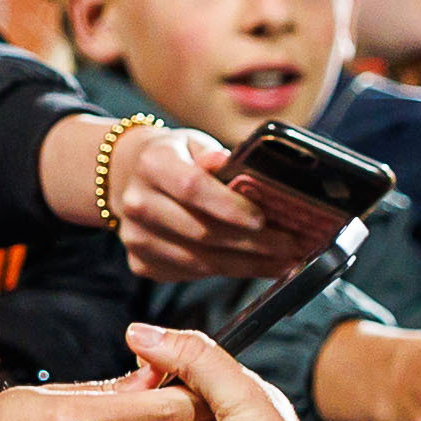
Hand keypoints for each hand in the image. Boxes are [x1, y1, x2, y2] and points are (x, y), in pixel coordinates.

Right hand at [86, 118, 342, 282]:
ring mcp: (135, 238)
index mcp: (152, 164)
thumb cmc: (176, 159)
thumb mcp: (196, 144)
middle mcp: (137, 202)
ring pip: (199, 261)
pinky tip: (256, 267)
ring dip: (247, 265)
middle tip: (291, 246)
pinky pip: (191, 275)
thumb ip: (221, 158)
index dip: (230, 207)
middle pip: (201, 232)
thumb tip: (248, 169)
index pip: (193, 188)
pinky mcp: (140, 263)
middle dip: (253, 243)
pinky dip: (227, 273)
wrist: (130, 178)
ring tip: (283, 262)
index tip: (263, 218)